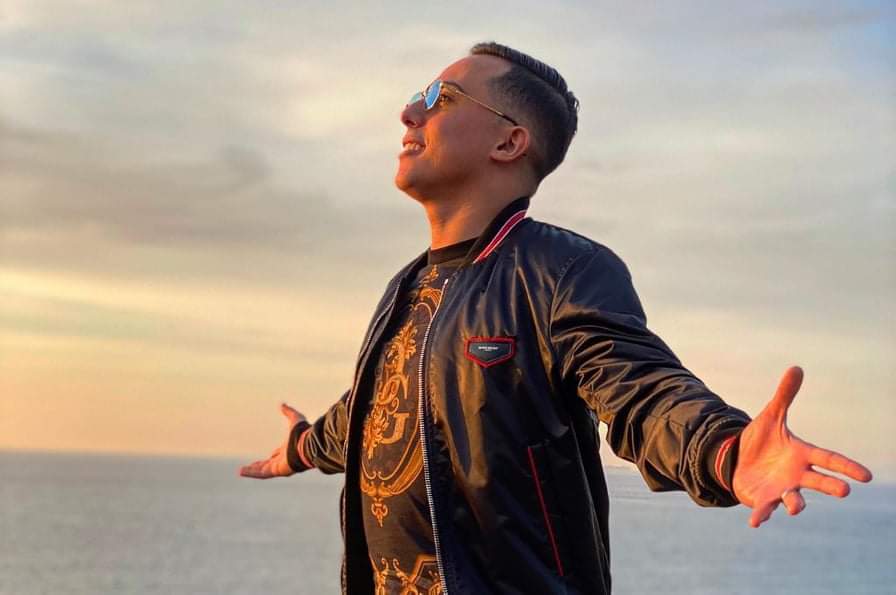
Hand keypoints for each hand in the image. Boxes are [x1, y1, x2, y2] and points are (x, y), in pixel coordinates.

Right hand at [239, 403, 306, 478]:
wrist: (307, 444)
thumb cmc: (303, 433)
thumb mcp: (295, 419)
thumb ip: (289, 412)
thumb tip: (282, 404)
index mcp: (290, 448)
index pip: (280, 453)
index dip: (275, 454)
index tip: (271, 454)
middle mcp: (285, 459)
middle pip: (270, 463)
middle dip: (261, 465)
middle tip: (252, 465)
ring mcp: (280, 466)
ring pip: (264, 470)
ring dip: (253, 470)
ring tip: (241, 471)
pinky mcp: (277, 471)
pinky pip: (262, 474)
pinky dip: (251, 473)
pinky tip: (241, 472)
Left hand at [732, 366, 872, 526]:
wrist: (739, 460)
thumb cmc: (762, 440)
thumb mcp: (771, 415)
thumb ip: (784, 395)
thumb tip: (796, 367)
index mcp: (802, 454)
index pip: (829, 458)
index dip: (847, 466)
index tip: (866, 476)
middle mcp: (796, 475)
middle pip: (818, 481)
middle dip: (831, 486)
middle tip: (844, 490)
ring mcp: (781, 489)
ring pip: (793, 499)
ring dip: (796, 503)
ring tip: (796, 507)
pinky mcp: (763, 499)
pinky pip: (764, 509)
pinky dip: (762, 515)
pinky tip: (756, 521)